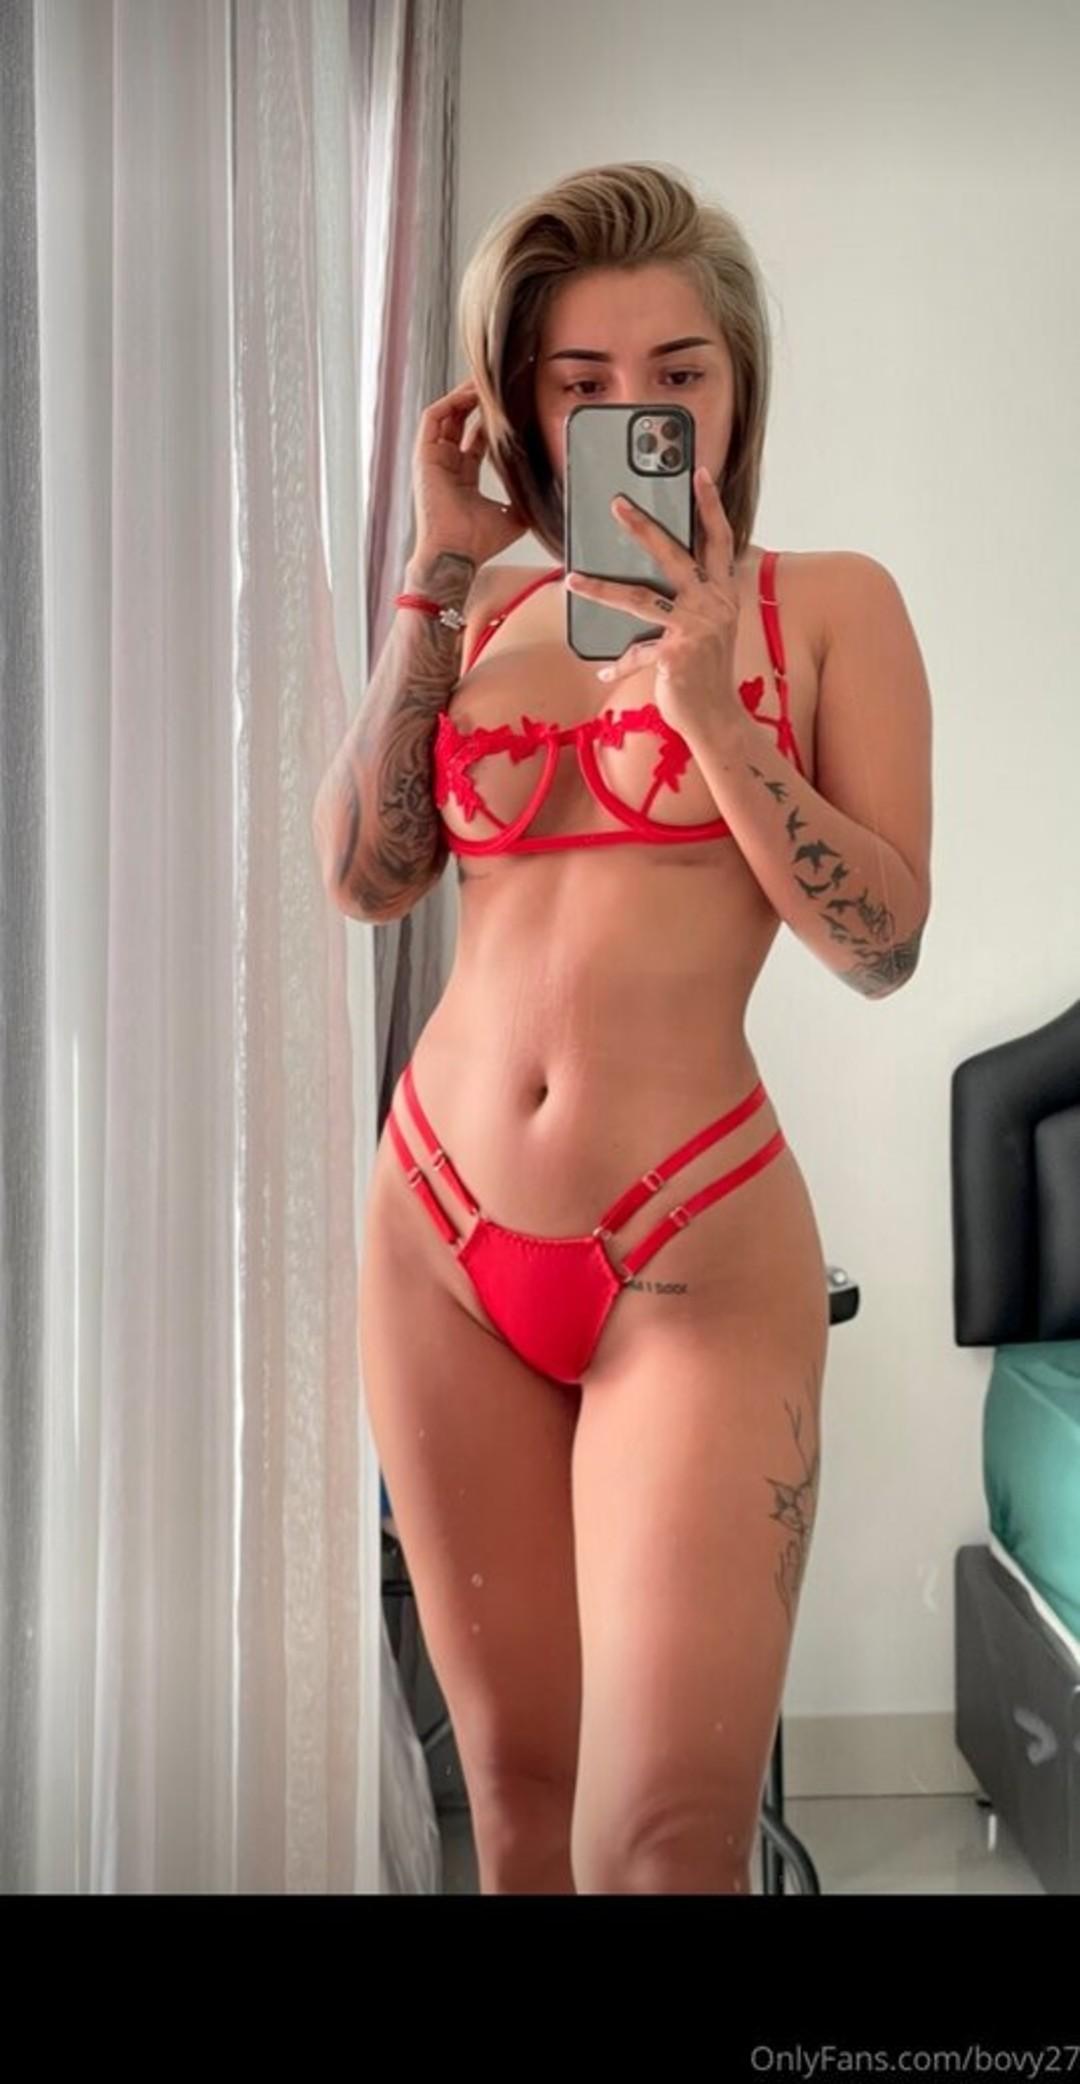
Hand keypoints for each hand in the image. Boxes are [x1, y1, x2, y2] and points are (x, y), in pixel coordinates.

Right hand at [412, 378, 529, 568]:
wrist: (456, 555)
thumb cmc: (477, 544)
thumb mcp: (513, 516)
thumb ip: (525, 499)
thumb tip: (550, 492)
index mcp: (464, 477)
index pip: (477, 438)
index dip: (492, 420)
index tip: (511, 406)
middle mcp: (447, 465)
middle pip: (460, 421)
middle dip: (477, 400)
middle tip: (497, 384)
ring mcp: (434, 460)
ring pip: (446, 415)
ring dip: (464, 395)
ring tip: (484, 381)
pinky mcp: (424, 456)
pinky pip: (433, 418)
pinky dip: (450, 402)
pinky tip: (469, 393)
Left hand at [566, 467, 740, 731]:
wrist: (717, 719)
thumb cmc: (705, 672)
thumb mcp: (706, 629)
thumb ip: (689, 600)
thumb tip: (646, 576)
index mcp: (723, 594)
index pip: (720, 540)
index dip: (711, 506)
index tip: (699, 473)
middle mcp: (713, 605)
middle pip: (674, 555)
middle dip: (643, 527)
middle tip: (616, 503)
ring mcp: (695, 629)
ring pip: (640, 598)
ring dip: (601, 588)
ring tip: (571, 579)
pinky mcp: (676, 656)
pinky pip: (636, 652)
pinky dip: (619, 663)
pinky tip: (602, 669)